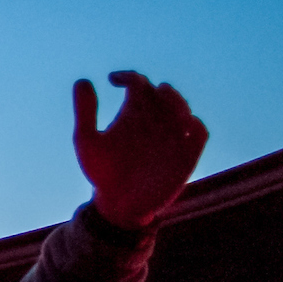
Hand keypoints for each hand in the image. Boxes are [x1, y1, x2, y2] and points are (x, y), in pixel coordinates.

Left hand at [73, 71, 206, 228]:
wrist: (119, 205)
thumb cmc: (101, 173)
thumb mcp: (87, 142)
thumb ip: (85, 112)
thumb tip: (83, 80)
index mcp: (131, 112)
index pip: (138, 82)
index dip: (129, 76)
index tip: (113, 80)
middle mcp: (153, 120)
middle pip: (164, 91)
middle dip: (159, 91)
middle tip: (145, 100)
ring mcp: (171, 135)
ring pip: (183, 106)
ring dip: (178, 104)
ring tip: (165, 114)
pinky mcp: (186, 154)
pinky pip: (199, 132)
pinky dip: (195, 126)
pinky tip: (182, 129)